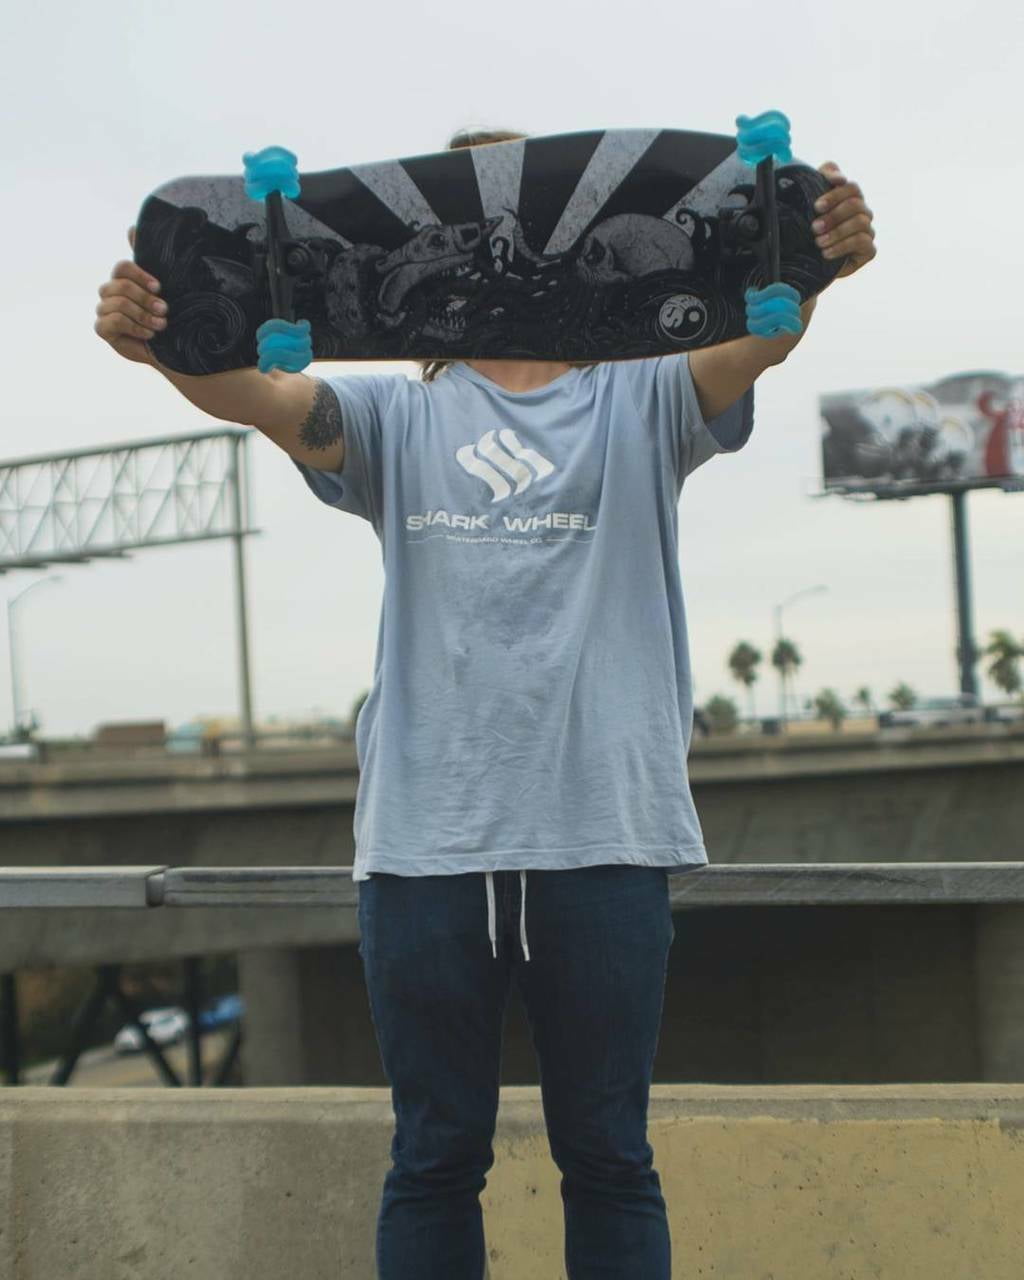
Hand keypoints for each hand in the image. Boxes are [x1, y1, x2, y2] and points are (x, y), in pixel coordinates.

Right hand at [93, 227, 165, 363]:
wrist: (171, 348)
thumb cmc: (168, 316)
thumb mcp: (166, 288)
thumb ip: (151, 260)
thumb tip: (131, 228)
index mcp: (124, 279)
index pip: (122, 267)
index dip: (140, 275)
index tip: (159, 287)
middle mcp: (110, 291)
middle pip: (120, 285)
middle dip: (146, 299)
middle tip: (165, 310)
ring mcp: (104, 309)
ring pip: (119, 303)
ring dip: (144, 315)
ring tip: (161, 325)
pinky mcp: (102, 328)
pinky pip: (113, 321)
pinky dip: (135, 327)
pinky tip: (149, 334)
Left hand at [812, 163, 875, 277]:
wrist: (806, 264)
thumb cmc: (806, 230)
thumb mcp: (809, 203)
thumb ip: (824, 179)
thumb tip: (840, 178)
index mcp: (850, 198)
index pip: (851, 188)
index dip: (835, 196)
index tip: (817, 207)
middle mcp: (862, 212)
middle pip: (856, 204)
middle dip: (834, 216)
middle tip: (815, 227)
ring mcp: (867, 230)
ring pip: (860, 222)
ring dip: (837, 232)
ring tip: (818, 242)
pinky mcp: (869, 250)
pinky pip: (862, 242)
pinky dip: (842, 247)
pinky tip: (826, 253)